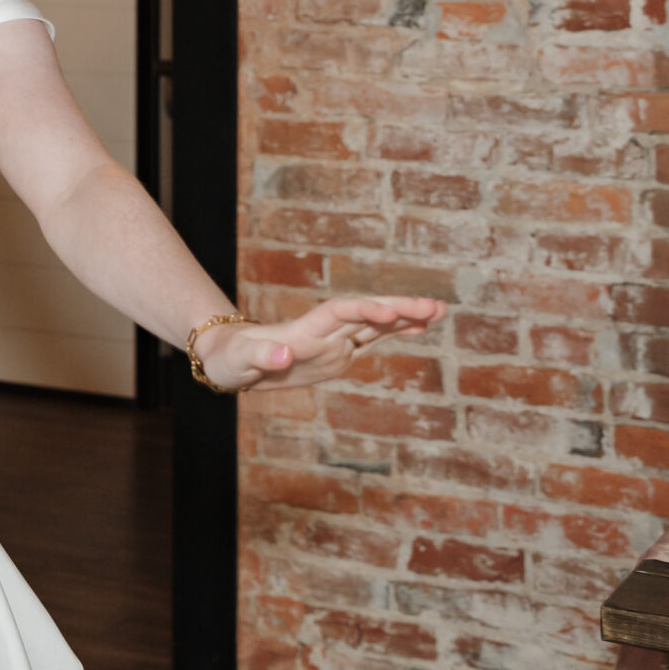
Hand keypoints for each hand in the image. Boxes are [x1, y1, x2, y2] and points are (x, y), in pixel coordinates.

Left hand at [199, 295, 445, 392]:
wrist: (228, 359)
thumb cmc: (229, 359)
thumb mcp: (237, 363)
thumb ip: (261, 358)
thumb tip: (284, 355)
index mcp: (303, 331)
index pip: (340, 313)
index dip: (365, 310)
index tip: (391, 311)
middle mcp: (323, 332)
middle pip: (366, 314)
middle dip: (399, 310)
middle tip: (435, 307)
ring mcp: (332, 342)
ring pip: (374, 324)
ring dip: (405, 317)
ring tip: (440, 311)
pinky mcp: (337, 354)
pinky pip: (371, 339)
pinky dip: (395, 332)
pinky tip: (420, 327)